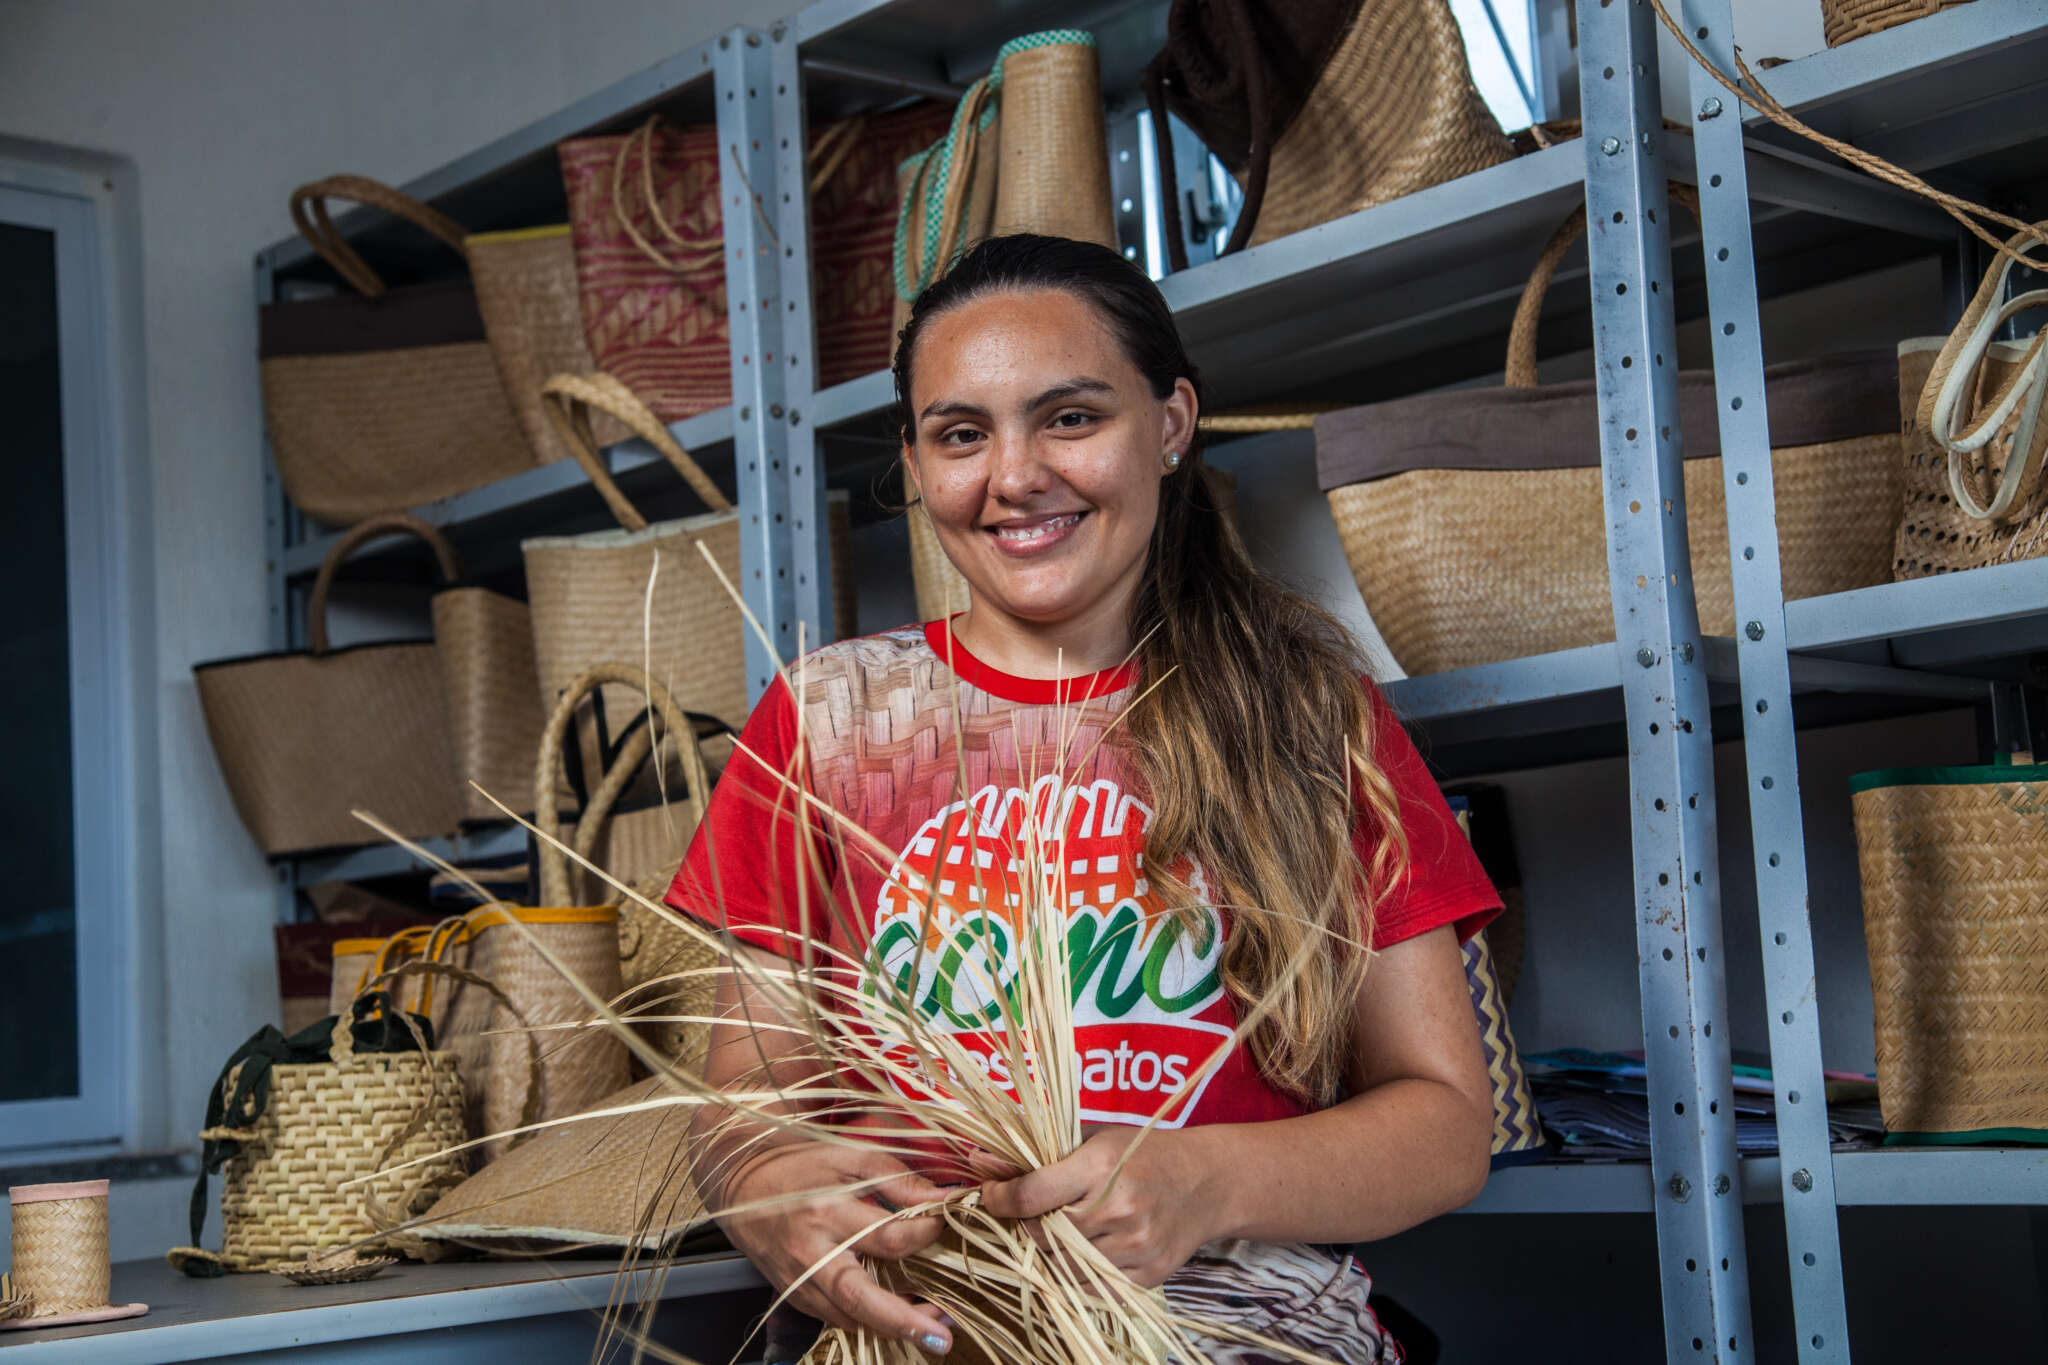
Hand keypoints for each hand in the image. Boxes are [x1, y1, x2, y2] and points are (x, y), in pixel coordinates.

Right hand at [716, 1137, 954, 1354]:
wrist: (742, 1184)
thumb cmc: (800, 1165)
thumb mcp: (850, 1157)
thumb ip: (897, 1178)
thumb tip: (945, 1198)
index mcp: (826, 1211)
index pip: (887, 1237)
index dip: (925, 1236)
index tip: (946, 1225)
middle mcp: (810, 1252)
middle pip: (859, 1297)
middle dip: (903, 1321)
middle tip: (942, 1338)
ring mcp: (799, 1280)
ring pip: (848, 1318)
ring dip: (892, 1329)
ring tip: (935, 1331)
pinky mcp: (794, 1296)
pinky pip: (835, 1319)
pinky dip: (868, 1324)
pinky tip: (898, 1320)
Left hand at [977, 1126, 1225, 1287]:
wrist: (1207, 1182)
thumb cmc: (1144, 1154)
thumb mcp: (1097, 1138)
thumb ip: (1042, 1154)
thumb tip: (980, 1161)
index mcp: (1102, 1166)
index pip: (1031, 1196)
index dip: (999, 1198)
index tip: (990, 1194)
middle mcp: (1119, 1208)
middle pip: (1043, 1235)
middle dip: (1026, 1227)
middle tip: (1029, 1215)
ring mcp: (1135, 1246)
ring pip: (1063, 1267)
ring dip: (1050, 1253)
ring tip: (1057, 1233)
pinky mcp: (1147, 1275)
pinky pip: (1091, 1289)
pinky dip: (1076, 1275)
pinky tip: (1081, 1253)